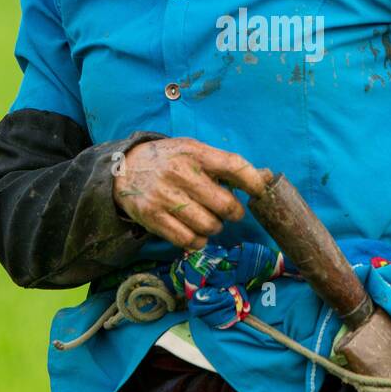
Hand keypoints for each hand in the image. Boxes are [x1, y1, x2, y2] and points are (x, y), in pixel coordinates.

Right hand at [112, 136, 272, 249]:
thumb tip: (265, 178)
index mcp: (194, 152)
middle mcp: (179, 173)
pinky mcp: (153, 218)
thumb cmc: (169, 159)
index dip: (253, 181)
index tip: (259, 191)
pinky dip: (199, 240)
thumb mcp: (194, 151)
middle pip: (225, 204)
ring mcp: (165, 197)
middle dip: (234, 212)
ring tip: (209, 219)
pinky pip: (189, 240)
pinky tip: (197, 232)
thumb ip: (226, 164)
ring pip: (209, 226)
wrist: (124, 169)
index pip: (233, 165)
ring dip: (216, 227)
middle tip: (230, 211)